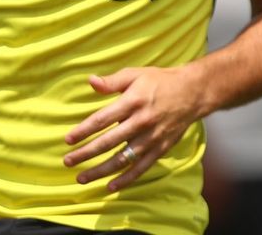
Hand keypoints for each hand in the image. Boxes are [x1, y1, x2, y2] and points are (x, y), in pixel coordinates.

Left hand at [63, 66, 207, 191]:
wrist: (193, 91)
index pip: (102, 119)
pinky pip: (142, 167)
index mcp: (133, 101)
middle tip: (68, 161)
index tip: (68, 140)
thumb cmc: (160, 81)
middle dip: (85, 153)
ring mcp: (152, 137)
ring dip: (100, 170)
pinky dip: (126, 179)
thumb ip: (112, 81)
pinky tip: (110, 186)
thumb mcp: (135, 75)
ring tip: (82, 177)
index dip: (83, 131)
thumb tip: (90, 81)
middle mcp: (141, 121)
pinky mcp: (161, 147)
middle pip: (108, 142)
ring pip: (123, 158)